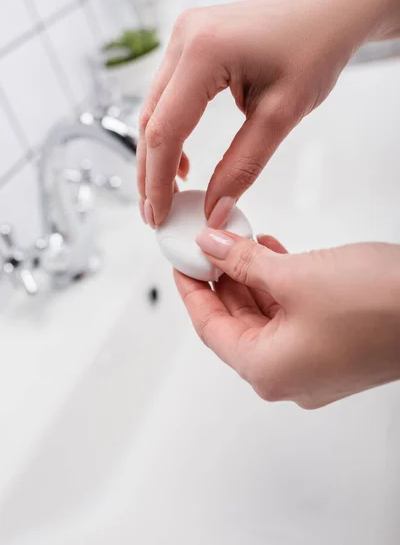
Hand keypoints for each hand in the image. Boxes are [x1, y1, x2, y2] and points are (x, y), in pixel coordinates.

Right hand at [137, 0, 399, 227]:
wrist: (329, 14)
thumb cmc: (315, 51)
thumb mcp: (280, 116)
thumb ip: (242, 167)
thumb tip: (214, 209)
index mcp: (204, 52)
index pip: (165, 130)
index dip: (159, 181)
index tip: (160, 217)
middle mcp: (184, 37)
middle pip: (150, 121)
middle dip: (150, 173)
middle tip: (154, 215)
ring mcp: (183, 36)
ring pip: (154, 109)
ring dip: (157, 154)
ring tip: (166, 195)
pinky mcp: (190, 42)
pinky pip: (168, 95)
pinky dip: (169, 131)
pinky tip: (183, 160)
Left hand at [174, 231, 399, 407]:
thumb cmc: (380, 306)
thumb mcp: (295, 276)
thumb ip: (243, 262)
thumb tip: (211, 246)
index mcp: (269, 371)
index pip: (210, 328)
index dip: (191, 290)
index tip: (179, 261)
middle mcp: (289, 375)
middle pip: (236, 322)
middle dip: (222, 278)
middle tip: (208, 244)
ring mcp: (313, 362)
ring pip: (265, 316)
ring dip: (251, 277)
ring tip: (240, 241)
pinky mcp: (334, 344)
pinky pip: (291, 314)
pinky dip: (278, 284)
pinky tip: (272, 253)